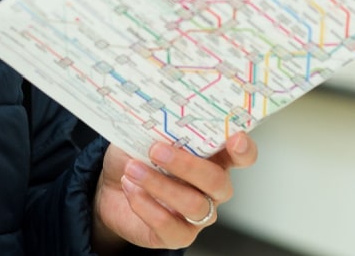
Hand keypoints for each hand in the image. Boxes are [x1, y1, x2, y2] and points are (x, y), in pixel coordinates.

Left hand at [92, 134, 257, 251]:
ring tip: (133, 170)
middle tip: (156, 151)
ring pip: (193, 204)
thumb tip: (156, 120)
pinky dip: (146, 205)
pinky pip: (169, 225)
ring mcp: (198, 215)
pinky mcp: (177, 235)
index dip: (244, 150)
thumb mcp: (142, 136)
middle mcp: (211, 190)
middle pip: (217, 181)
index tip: (236, 139)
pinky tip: (131, 190)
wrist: (110, 190)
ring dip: (159, 184)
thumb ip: (156, 130)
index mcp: (212, 159)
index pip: (241, 156)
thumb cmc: (134, 159)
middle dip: (187, 165)